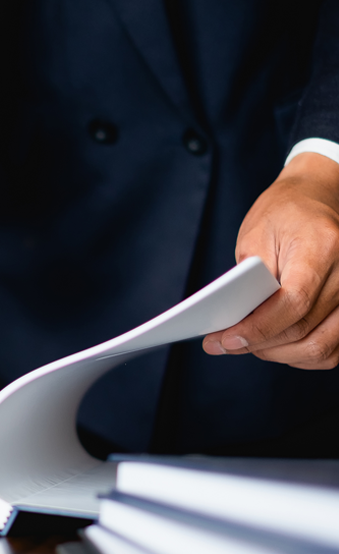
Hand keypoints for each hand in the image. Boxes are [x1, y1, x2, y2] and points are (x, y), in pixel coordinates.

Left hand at [203, 152, 338, 368]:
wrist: (316, 198)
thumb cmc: (284, 213)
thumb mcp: (256, 236)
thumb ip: (249, 280)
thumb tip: (235, 324)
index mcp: (323, 246)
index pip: (294, 302)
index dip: (258, 328)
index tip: (226, 340)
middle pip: (305, 329)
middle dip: (260, 345)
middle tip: (225, 345)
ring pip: (323, 346)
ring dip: (280, 354)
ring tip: (249, 345)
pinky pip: (334, 347)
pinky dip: (303, 354)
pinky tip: (278, 346)